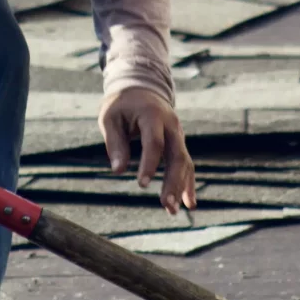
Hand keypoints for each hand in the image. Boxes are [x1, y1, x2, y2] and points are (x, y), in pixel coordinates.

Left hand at [100, 86, 196, 214]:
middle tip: (165, 205)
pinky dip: (187, 184)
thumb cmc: (122, 104)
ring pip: (185, 162)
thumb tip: (118, 170)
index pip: (154, 142)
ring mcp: (178, 135)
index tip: (142, 185)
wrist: (142, 88)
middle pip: (177, 156)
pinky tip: (188, 204)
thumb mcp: (110, 118)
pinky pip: (187, 164)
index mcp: (153, 116)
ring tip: (172, 211)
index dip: (149, 164)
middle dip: (172, 182)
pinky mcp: (179, 143)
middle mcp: (171, 126)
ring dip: (180, 187)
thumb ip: (115, 143)